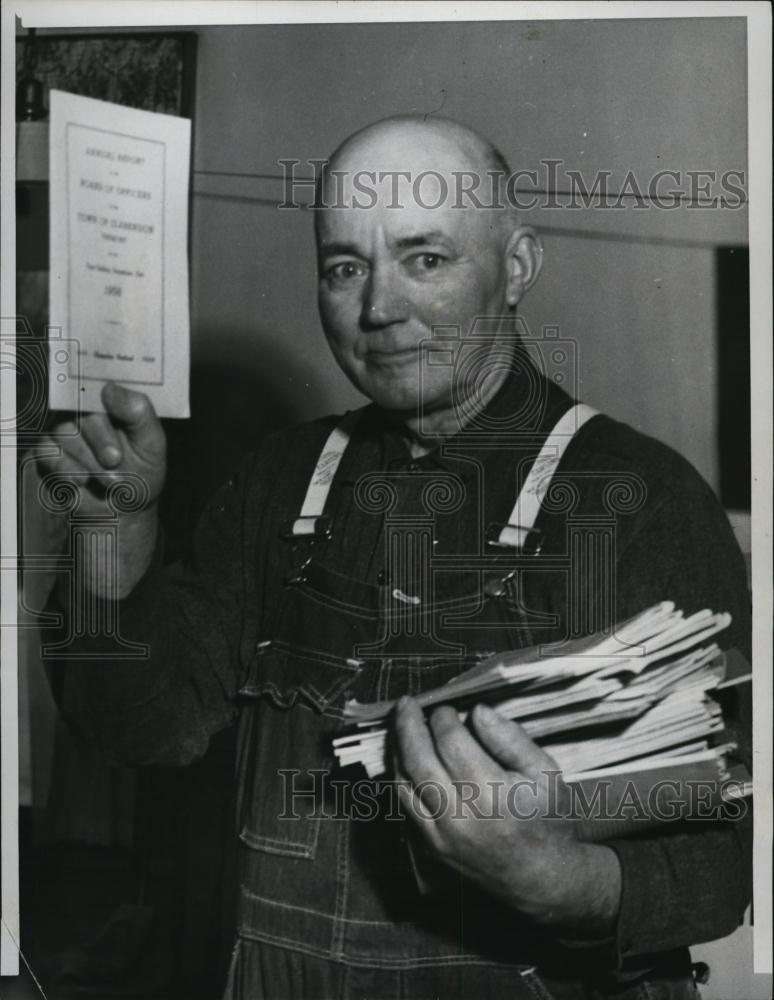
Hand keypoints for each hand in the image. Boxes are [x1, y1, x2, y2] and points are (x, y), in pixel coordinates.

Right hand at [33, 383, 166, 595]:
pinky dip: (66, 468)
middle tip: (115, 459)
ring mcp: (65, 430)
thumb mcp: (152, 444)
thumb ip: (138, 414)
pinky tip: (82, 481)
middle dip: (100, 438)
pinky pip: (46, 450)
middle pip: (81, 409)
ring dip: (88, 459)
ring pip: (63, 430)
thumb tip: (110, 388)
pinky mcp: (48, 450)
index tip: (106, 400)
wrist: (124, 511)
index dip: (100, 390)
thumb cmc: (142, 473)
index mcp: (113, 402)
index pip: (100, 383)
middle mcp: (86, 411)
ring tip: (110, 479)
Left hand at [393, 698, 620, 934]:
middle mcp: (460, 815)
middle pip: (418, 758)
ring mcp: (440, 835)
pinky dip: (400, 776)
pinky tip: (405, 757)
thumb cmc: (547, 819)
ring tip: (400, 724)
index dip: (443, 718)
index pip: (451, 742)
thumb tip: (477, 710)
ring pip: (404, 781)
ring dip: (398, 748)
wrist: (541, 877)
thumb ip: (511, 738)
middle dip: (408, 724)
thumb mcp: (544, 771)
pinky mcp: (430, 847)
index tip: (447, 708)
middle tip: (407, 704)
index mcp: (491, 792)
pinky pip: (404, 804)